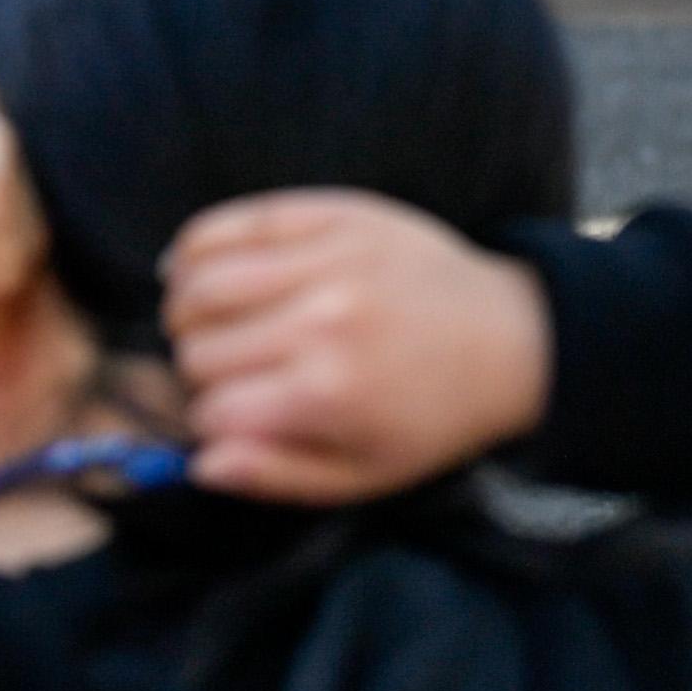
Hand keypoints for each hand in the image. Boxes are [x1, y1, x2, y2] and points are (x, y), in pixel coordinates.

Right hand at [163, 191, 551, 506]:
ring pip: (200, 283)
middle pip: (197, 350)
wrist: (506, 336)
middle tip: (226, 375)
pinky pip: (233, 222)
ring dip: (185, 312)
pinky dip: (195, 247)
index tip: (232, 421)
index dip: (210, 425)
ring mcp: (325, 260)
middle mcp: (319, 321)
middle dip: (197, 373)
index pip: (212, 412)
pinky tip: (193, 270)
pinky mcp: (331, 214)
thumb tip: (200, 463)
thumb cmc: (430, 416)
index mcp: (327, 393)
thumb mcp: (364, 474)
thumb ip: (277, 475)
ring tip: (201, 326)